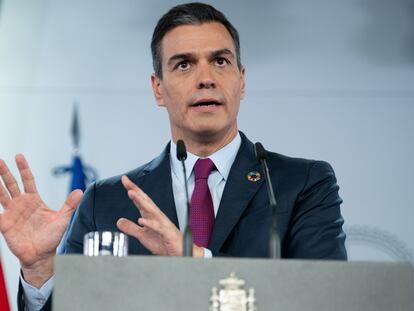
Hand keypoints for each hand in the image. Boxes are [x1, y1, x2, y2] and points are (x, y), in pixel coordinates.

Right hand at [0, 154, 82, 286]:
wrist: (41, 255)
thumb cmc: (51, 237)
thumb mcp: (63, 218)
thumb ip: (70, 204)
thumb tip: (80, 191)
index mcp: (34, 200)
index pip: (28, 180)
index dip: (24, 168)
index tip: (19, 156)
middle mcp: (22, 204)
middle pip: (12, 184)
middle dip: (5, 172)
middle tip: (0, 161)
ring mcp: (12, 213)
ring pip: (1, 195)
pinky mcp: (5, 224)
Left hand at [116, 176, 203, 256]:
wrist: (180, 253)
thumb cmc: (165, 243)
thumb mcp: (143, 236)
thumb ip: (131, 228)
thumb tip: (119, 221)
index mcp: (151, 216)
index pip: (141, 200)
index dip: (133, 190)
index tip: (125, 180)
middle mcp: (157, 217)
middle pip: (145, 200)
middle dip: (136, 190)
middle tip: (126, 181)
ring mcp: (163, 224)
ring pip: (151, 210)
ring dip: (141, 201)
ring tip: (132, 194)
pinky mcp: (167, 233)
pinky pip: (158, 227)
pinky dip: (150, 223)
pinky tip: (141, 220)